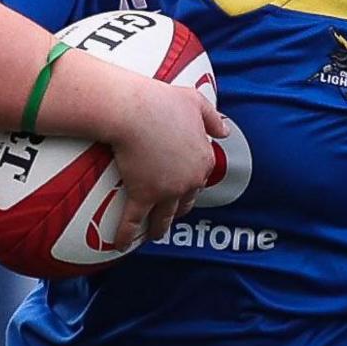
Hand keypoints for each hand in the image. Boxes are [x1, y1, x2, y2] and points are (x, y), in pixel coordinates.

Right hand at [102, 78, 228, 247]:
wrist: (134, 110)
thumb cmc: (162, 101)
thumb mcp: (195, 102)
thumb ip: (212, 117)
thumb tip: (225, 131)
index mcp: (203, 160)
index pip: (201, 178)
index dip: (191, 184)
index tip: (184, 189)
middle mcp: (189, 180)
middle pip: (186, 202)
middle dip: (179, 210)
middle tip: (170, 214)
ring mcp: (167, 191)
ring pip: (164, 217)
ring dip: (159, 228)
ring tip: (153, 235)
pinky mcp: (143, 195)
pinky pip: (134, 221)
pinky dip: (127, 235)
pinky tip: (122, 244)